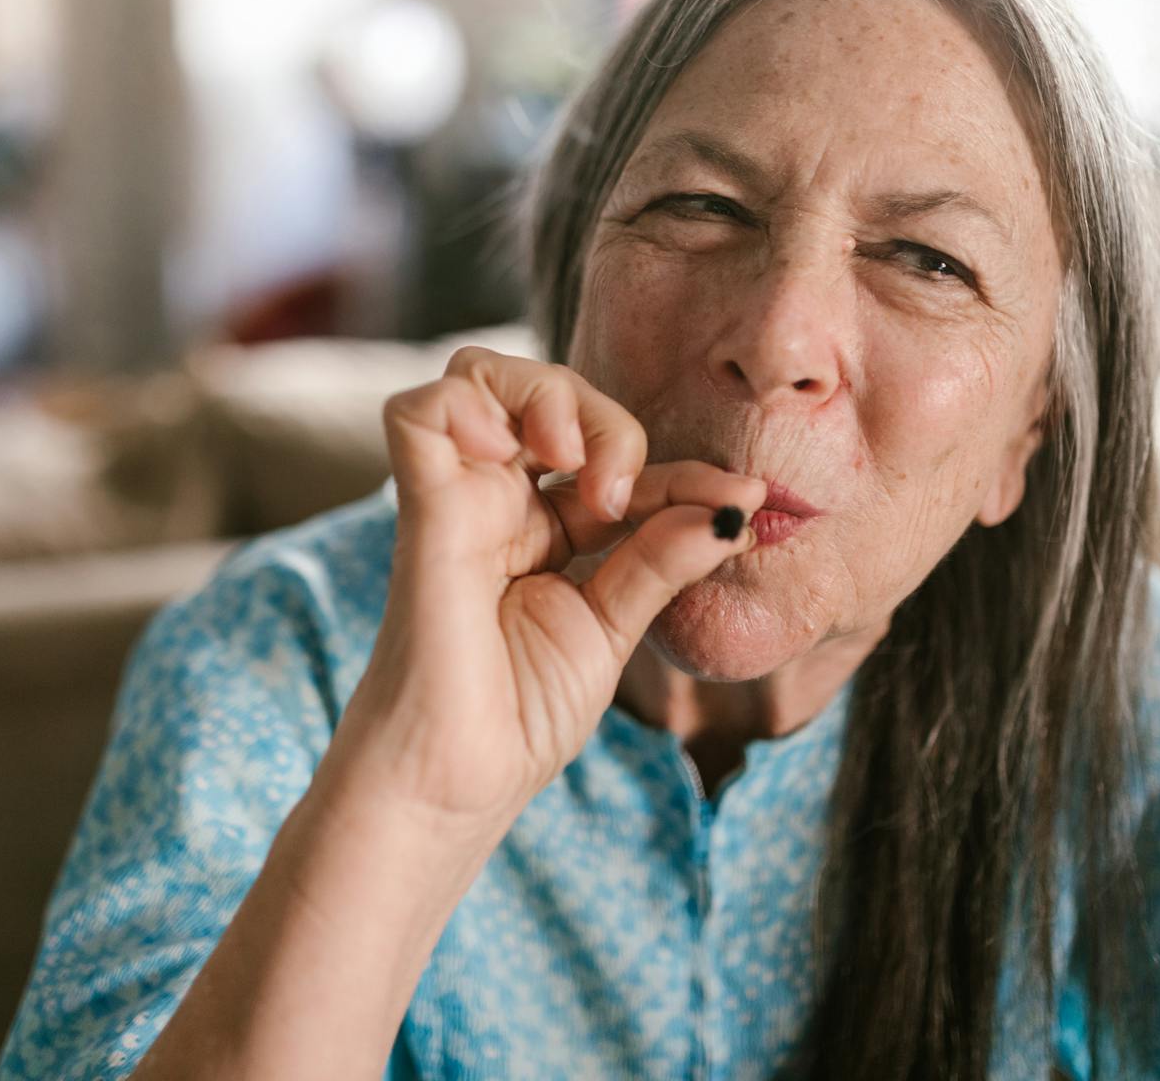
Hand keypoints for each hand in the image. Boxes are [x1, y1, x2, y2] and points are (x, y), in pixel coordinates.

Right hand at [326, 346, 763, 831]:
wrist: (460, 783)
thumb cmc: (519, 716)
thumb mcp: (613, 626)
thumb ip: (662, 559)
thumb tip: (734, 506)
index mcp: (542, 528)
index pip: (614, 458)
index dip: (681, 469)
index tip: (742, 498)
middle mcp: (496, 502)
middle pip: (542, 392)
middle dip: (603, 417)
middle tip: (622, 495)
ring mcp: (457, 500)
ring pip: (478, 375)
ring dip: (543, 396)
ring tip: (572, 464)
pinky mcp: (423, 512)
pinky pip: (418, 414)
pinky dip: (466, 406)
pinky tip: (517, 454)